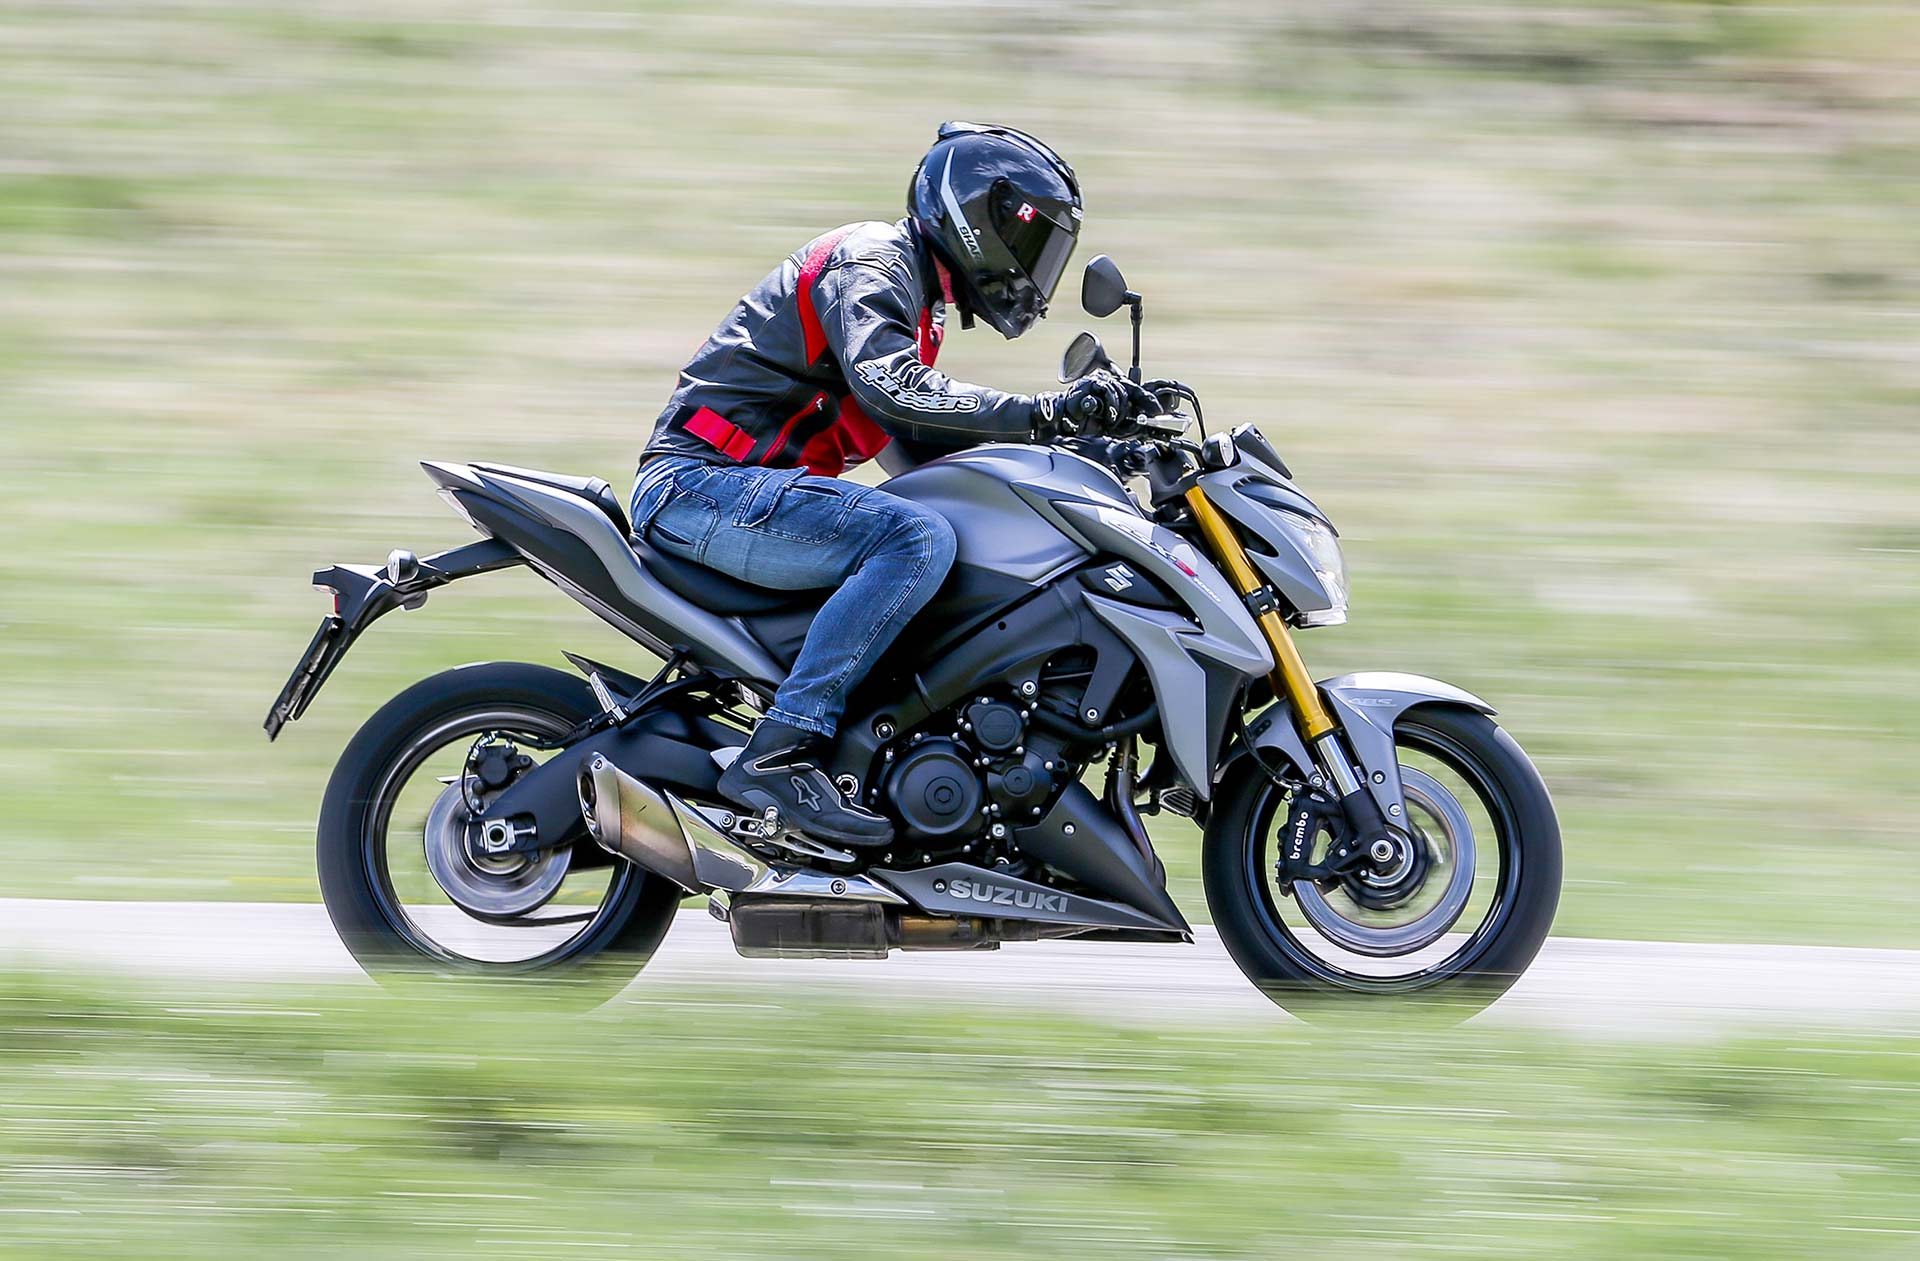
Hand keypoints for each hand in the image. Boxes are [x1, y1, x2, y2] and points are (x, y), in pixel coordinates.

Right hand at [1035, 371, 1159, 439]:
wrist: (1061, 421)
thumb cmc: (1083, 423)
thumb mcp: (1111, 425)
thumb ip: (1127, 422)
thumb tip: (1144, 423)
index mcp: (1112, 391)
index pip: (1136, 391)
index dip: (1148, 400)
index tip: (1158, 410)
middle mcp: (1106, 383)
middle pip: (1130, 390)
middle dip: (1133, 409)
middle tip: (1131, 422)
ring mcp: (1098, 382)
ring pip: (1120, 391)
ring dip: (1118, 410)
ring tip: (1111, 422)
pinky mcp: (1089, 383)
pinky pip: (1106, 390)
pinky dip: (1108, 405)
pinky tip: (1103, 415)